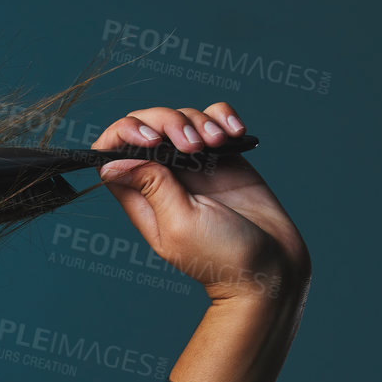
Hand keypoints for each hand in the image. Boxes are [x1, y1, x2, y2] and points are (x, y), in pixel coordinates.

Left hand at [92, 103, 310, 301]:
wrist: (271, 265)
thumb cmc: (222, 255)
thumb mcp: (181, 223)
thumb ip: (152, 187)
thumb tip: (110, 164)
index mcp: (141, 197)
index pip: (112, 153)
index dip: (123, 134)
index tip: (151, 139)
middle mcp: (162, 177)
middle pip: (146, 126)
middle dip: (166, 121)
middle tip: (192, 144)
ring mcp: (193, 164)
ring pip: (182, 118)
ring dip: (199, 121)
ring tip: (218, 143)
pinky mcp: (223, 156)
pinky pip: (214, 120)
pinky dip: (223, 117)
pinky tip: (234, 133)